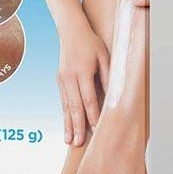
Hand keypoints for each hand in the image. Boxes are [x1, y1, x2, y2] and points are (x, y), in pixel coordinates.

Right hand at [57, 25, 109, 146]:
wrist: (70, 30)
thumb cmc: (91, 42)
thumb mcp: (104, 55)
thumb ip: (107, 75)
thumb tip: (112, 94)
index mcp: (83, 70)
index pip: (89, 98)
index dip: (93, 114)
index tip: (97, 128)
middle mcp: (70, 76)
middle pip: (74, 106)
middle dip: (77, 126)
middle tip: (79, 143)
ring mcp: (62, 79)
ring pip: (66, 106)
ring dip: (68, 124)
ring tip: (69, 141)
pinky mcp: (59, 80)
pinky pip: (63, 101)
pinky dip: (64, 115)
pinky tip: (66, 126)